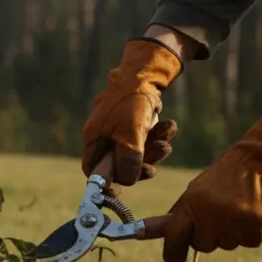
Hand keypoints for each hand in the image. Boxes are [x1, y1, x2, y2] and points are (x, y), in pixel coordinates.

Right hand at [81, 37, 184, 184]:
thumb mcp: (130, 136)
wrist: (145, 75)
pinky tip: (168, 127)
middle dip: (141, 163)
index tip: (124, 186)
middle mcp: (103, 137)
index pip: (94, 170)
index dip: (107, 181)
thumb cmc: (131, 103)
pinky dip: (158, 137)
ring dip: (154, 150)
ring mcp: (119, 131)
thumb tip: (127, 181)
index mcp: (94, 139)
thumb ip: (128, 162)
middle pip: (119, 165)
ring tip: (165, 140)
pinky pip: (146, 141)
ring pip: (136, 154)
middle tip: (155, 160)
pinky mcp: (134, 125)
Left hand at [162, 98, 261, 261]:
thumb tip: (167, 233)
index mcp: (191, 204)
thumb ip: (186, 210)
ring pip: (230, 244)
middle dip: (210, 236)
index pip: (174, 236)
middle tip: (223, 213)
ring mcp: (234, 223)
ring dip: (235, 232)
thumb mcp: (200, 188)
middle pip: (203, 245)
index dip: (172, 253)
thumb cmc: (230, 172)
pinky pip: (252, 241)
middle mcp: (210, 216)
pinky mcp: (258, 227)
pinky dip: (256, 230)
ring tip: (243, 205)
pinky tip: (258, 210)